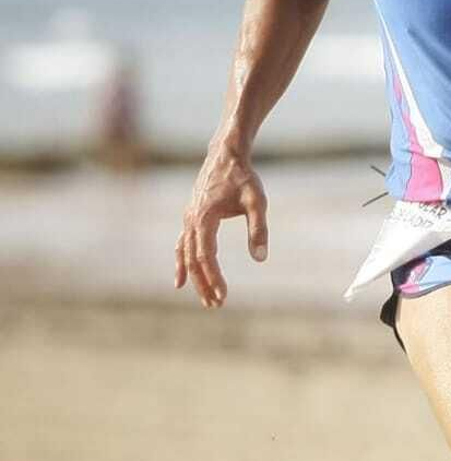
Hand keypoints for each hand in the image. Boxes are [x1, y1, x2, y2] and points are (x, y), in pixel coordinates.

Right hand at [174, 144, 268, 307]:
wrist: (226, 155)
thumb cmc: (244, 178)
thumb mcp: (257, 202)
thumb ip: (259, 230)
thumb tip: (260, 259)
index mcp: (204, 217)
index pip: (206, 256)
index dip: (213, 277)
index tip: (223, 295)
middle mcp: (190, 220)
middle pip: (193, 260)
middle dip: (204, 284)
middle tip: (216, 305)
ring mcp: (187, 219)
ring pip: (185, 255)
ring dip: (195, 278)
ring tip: (206, 300)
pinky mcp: (190, 218)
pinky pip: (181, 246)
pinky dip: (181, 264)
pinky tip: (181, 281)